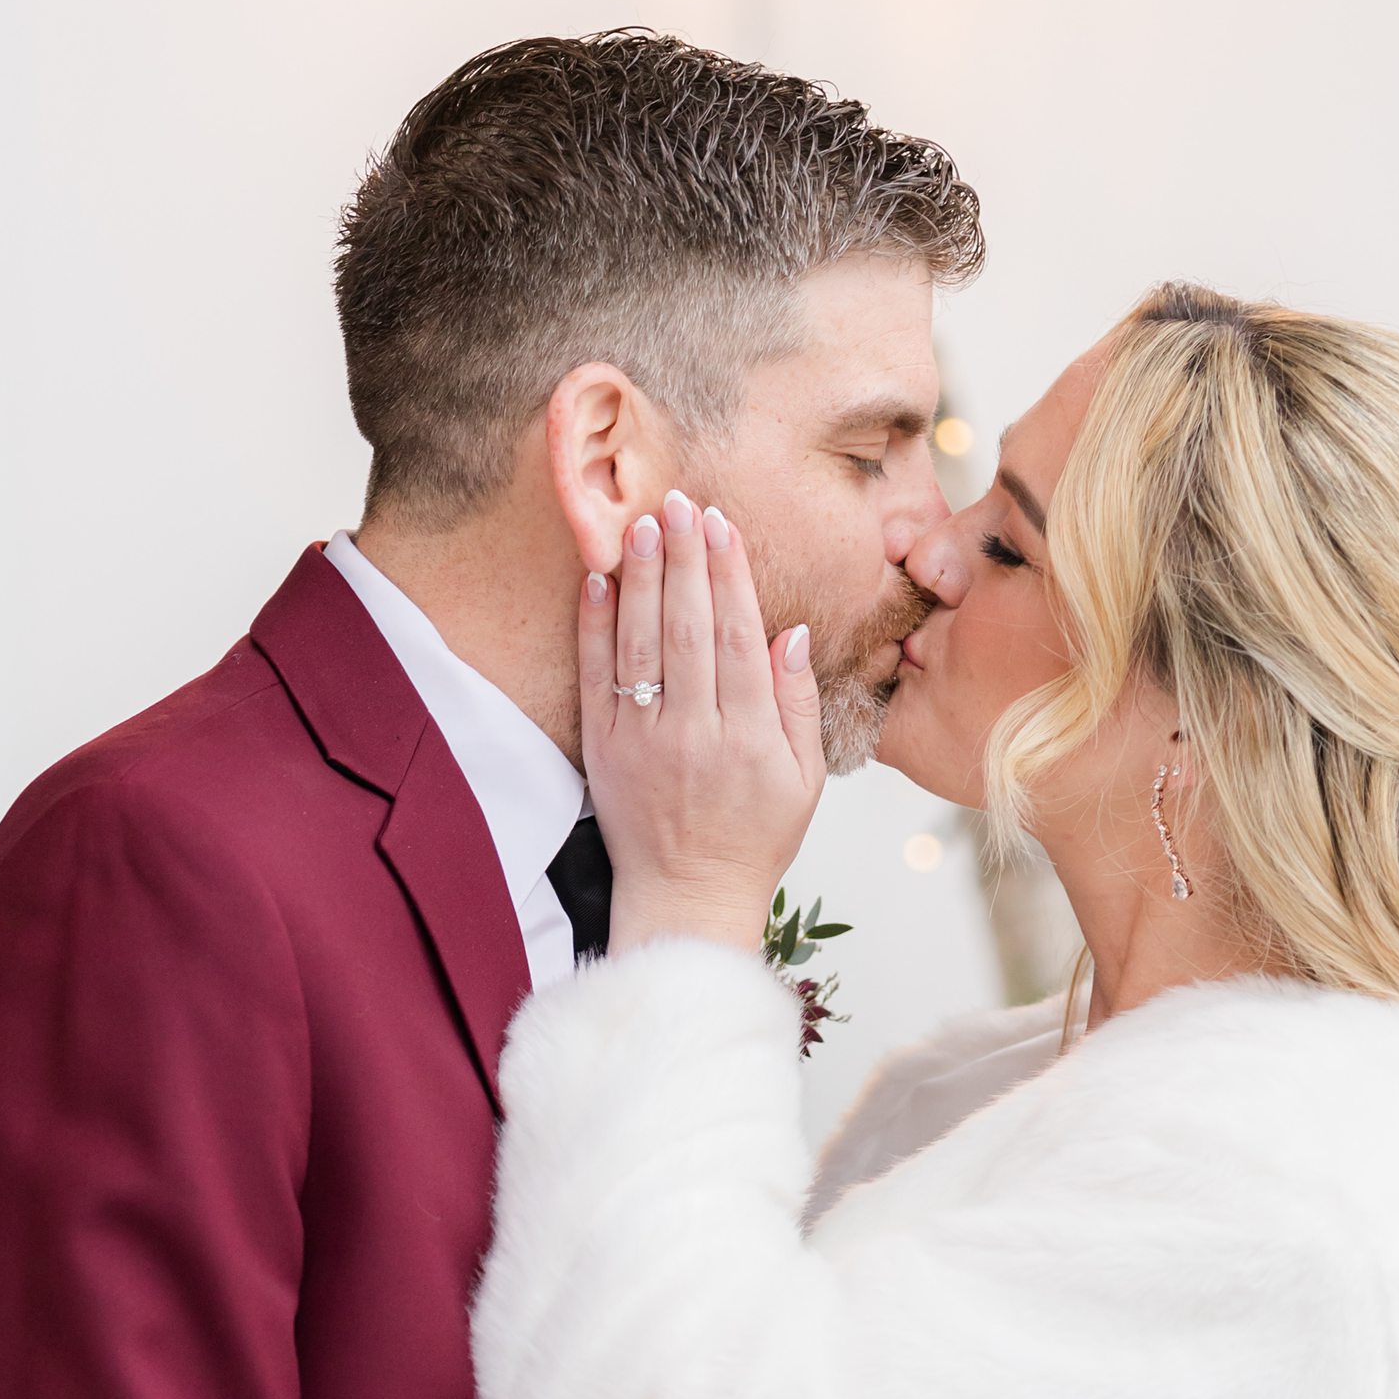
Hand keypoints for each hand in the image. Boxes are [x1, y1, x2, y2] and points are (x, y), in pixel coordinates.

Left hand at [583, 490, 822, 951]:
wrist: (688, 895)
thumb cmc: (754, 836)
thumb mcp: (804, 779)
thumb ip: (796, 704)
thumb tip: (790, 632)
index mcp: (747, 736)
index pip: (737, 636)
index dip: (730, 575)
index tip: (724, 525)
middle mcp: (692, 731)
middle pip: (687, 628)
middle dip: (685, 559)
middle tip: (682, 503)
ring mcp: (640, 738)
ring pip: (640, 642)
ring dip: (640, 578)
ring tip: (644, 524)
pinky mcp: (602, 747)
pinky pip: (595, 675)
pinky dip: (594, 625)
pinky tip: (598, 580)